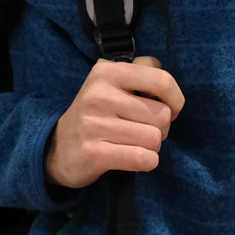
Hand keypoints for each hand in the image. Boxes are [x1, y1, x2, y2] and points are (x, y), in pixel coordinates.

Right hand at [45, 56, 183, 188]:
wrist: (58, 147)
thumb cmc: (98, 115)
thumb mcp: (113, 84)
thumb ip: (143, 76)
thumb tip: (171, 90)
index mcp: (107, 72)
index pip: (162, 81)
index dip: (176, 100)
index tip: (169, 110)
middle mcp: (99, 94)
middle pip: (162, 115)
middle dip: (161, 128)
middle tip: (143, 130)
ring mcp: (94, 124)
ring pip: (154, 139)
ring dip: (152, 147)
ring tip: (134, 143)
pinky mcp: (94, 153)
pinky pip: (142, 158)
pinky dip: (146, 162)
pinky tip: (133, 157)